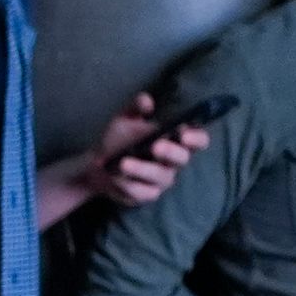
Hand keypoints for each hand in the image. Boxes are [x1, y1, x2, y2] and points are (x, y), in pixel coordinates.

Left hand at [86, 90, 208, 209]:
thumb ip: (136, 108)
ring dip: (142, 169)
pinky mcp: (147, 195)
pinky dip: (129, 185)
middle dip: (171, 152)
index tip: (184, 133)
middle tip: (155, 146)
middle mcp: (173, 162)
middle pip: (183, 159)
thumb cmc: (118, 139)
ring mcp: (161, 180)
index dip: (196, 138)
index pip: (198, 140)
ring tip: (123, 163)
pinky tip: (117, 179)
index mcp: (175, 141)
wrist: (96, 164)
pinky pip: (143, 193)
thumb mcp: (125, 119)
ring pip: (160, 177)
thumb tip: (146, 100)